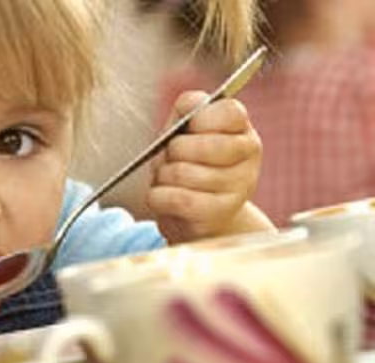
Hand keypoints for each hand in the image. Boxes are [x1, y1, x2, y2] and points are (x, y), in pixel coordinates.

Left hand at [148, 91, 272, 242]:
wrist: (196, 215)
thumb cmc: (188, 165)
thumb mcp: (184, 132)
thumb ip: (187, 109)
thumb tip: (192, 102)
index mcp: (242, 130)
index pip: (231, 112)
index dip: (201, 118)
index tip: (189, 128)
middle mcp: (249, 157)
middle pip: (203, 145)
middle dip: (173, 150)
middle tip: (171, 157)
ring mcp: (239, 186)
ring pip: (183, 173)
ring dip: (162, 176)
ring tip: (166, 179)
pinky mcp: (220, 212)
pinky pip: (179, 199)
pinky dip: (158, 196)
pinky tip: (160, 196)